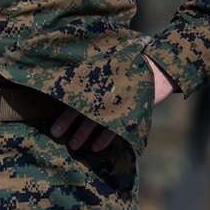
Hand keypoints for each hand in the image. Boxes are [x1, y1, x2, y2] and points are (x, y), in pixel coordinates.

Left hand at [49, 60, 177, 153]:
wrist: (158, 68)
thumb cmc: (129, 64)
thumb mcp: (109, 62)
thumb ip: (93, 72)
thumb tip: (70, 79)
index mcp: (97, 76)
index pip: (74, 91)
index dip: (62, 103)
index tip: (51, 115)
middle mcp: (104, 89)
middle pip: (81, 106)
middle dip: (67, 121)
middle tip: (55, 134)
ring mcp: (117, 100)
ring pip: (95, 120)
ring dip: (83, 133)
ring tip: (73, 145)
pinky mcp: (130, 110)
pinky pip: (114, 127)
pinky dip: (105, 138)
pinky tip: (96, 147)